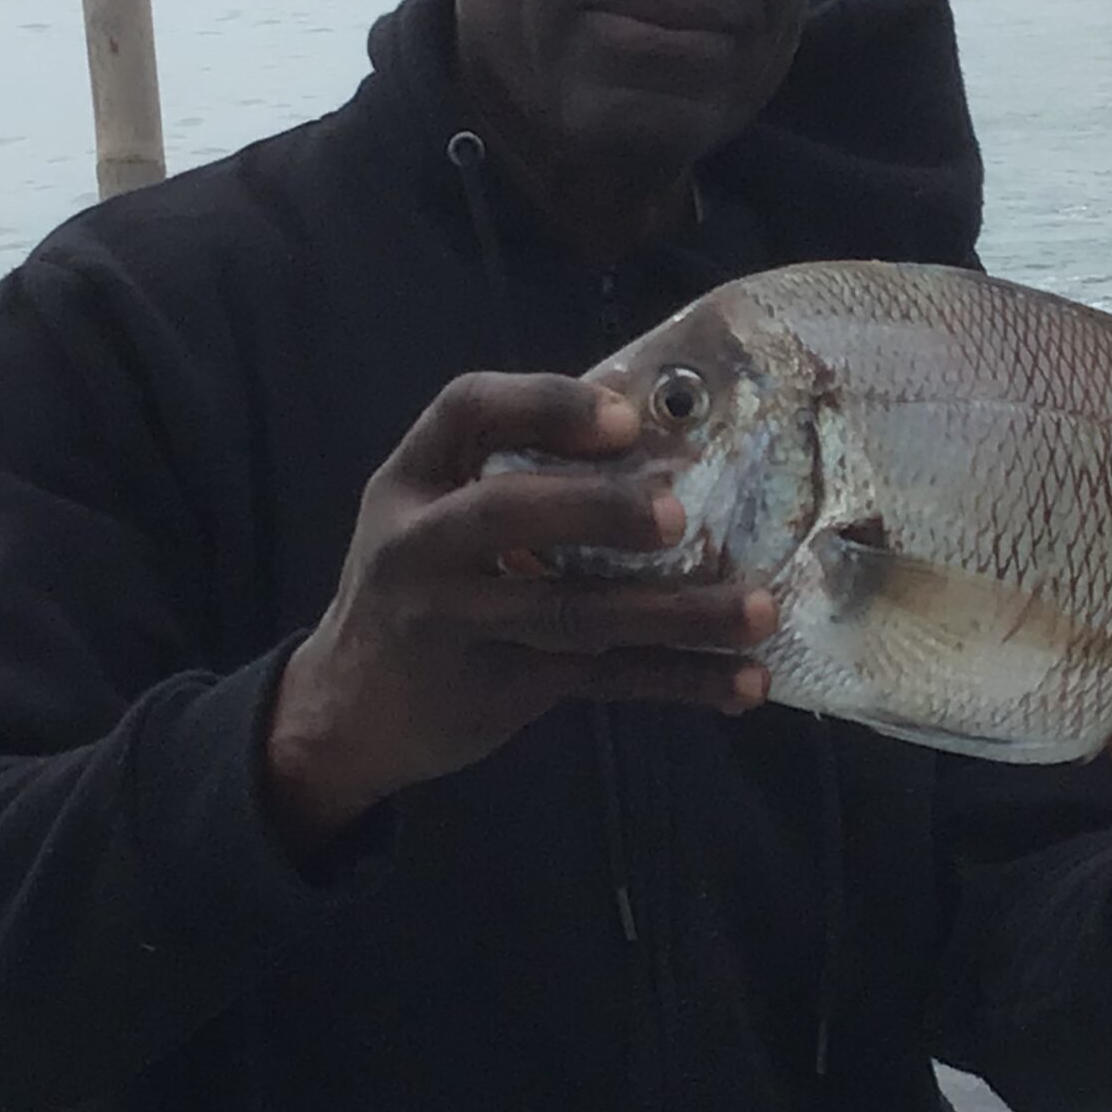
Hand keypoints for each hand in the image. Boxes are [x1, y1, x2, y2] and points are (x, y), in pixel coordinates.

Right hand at [264, 373, 774, 850]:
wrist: (350, 708)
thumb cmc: (417, 583)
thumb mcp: (429, 510)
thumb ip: (508, 470)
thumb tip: (652, 427)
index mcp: (410, 479)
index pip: (466, 410)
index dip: (545, 403)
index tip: (624, 416)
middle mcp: (421, 546)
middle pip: (506, 513)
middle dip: (595, 509)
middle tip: (675, 515)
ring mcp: (456, 624)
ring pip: (575, 613)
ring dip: (677, 613)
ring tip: (760, 609)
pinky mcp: (500, 690)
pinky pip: (602, 679)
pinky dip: (679, 680)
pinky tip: (743, 682)